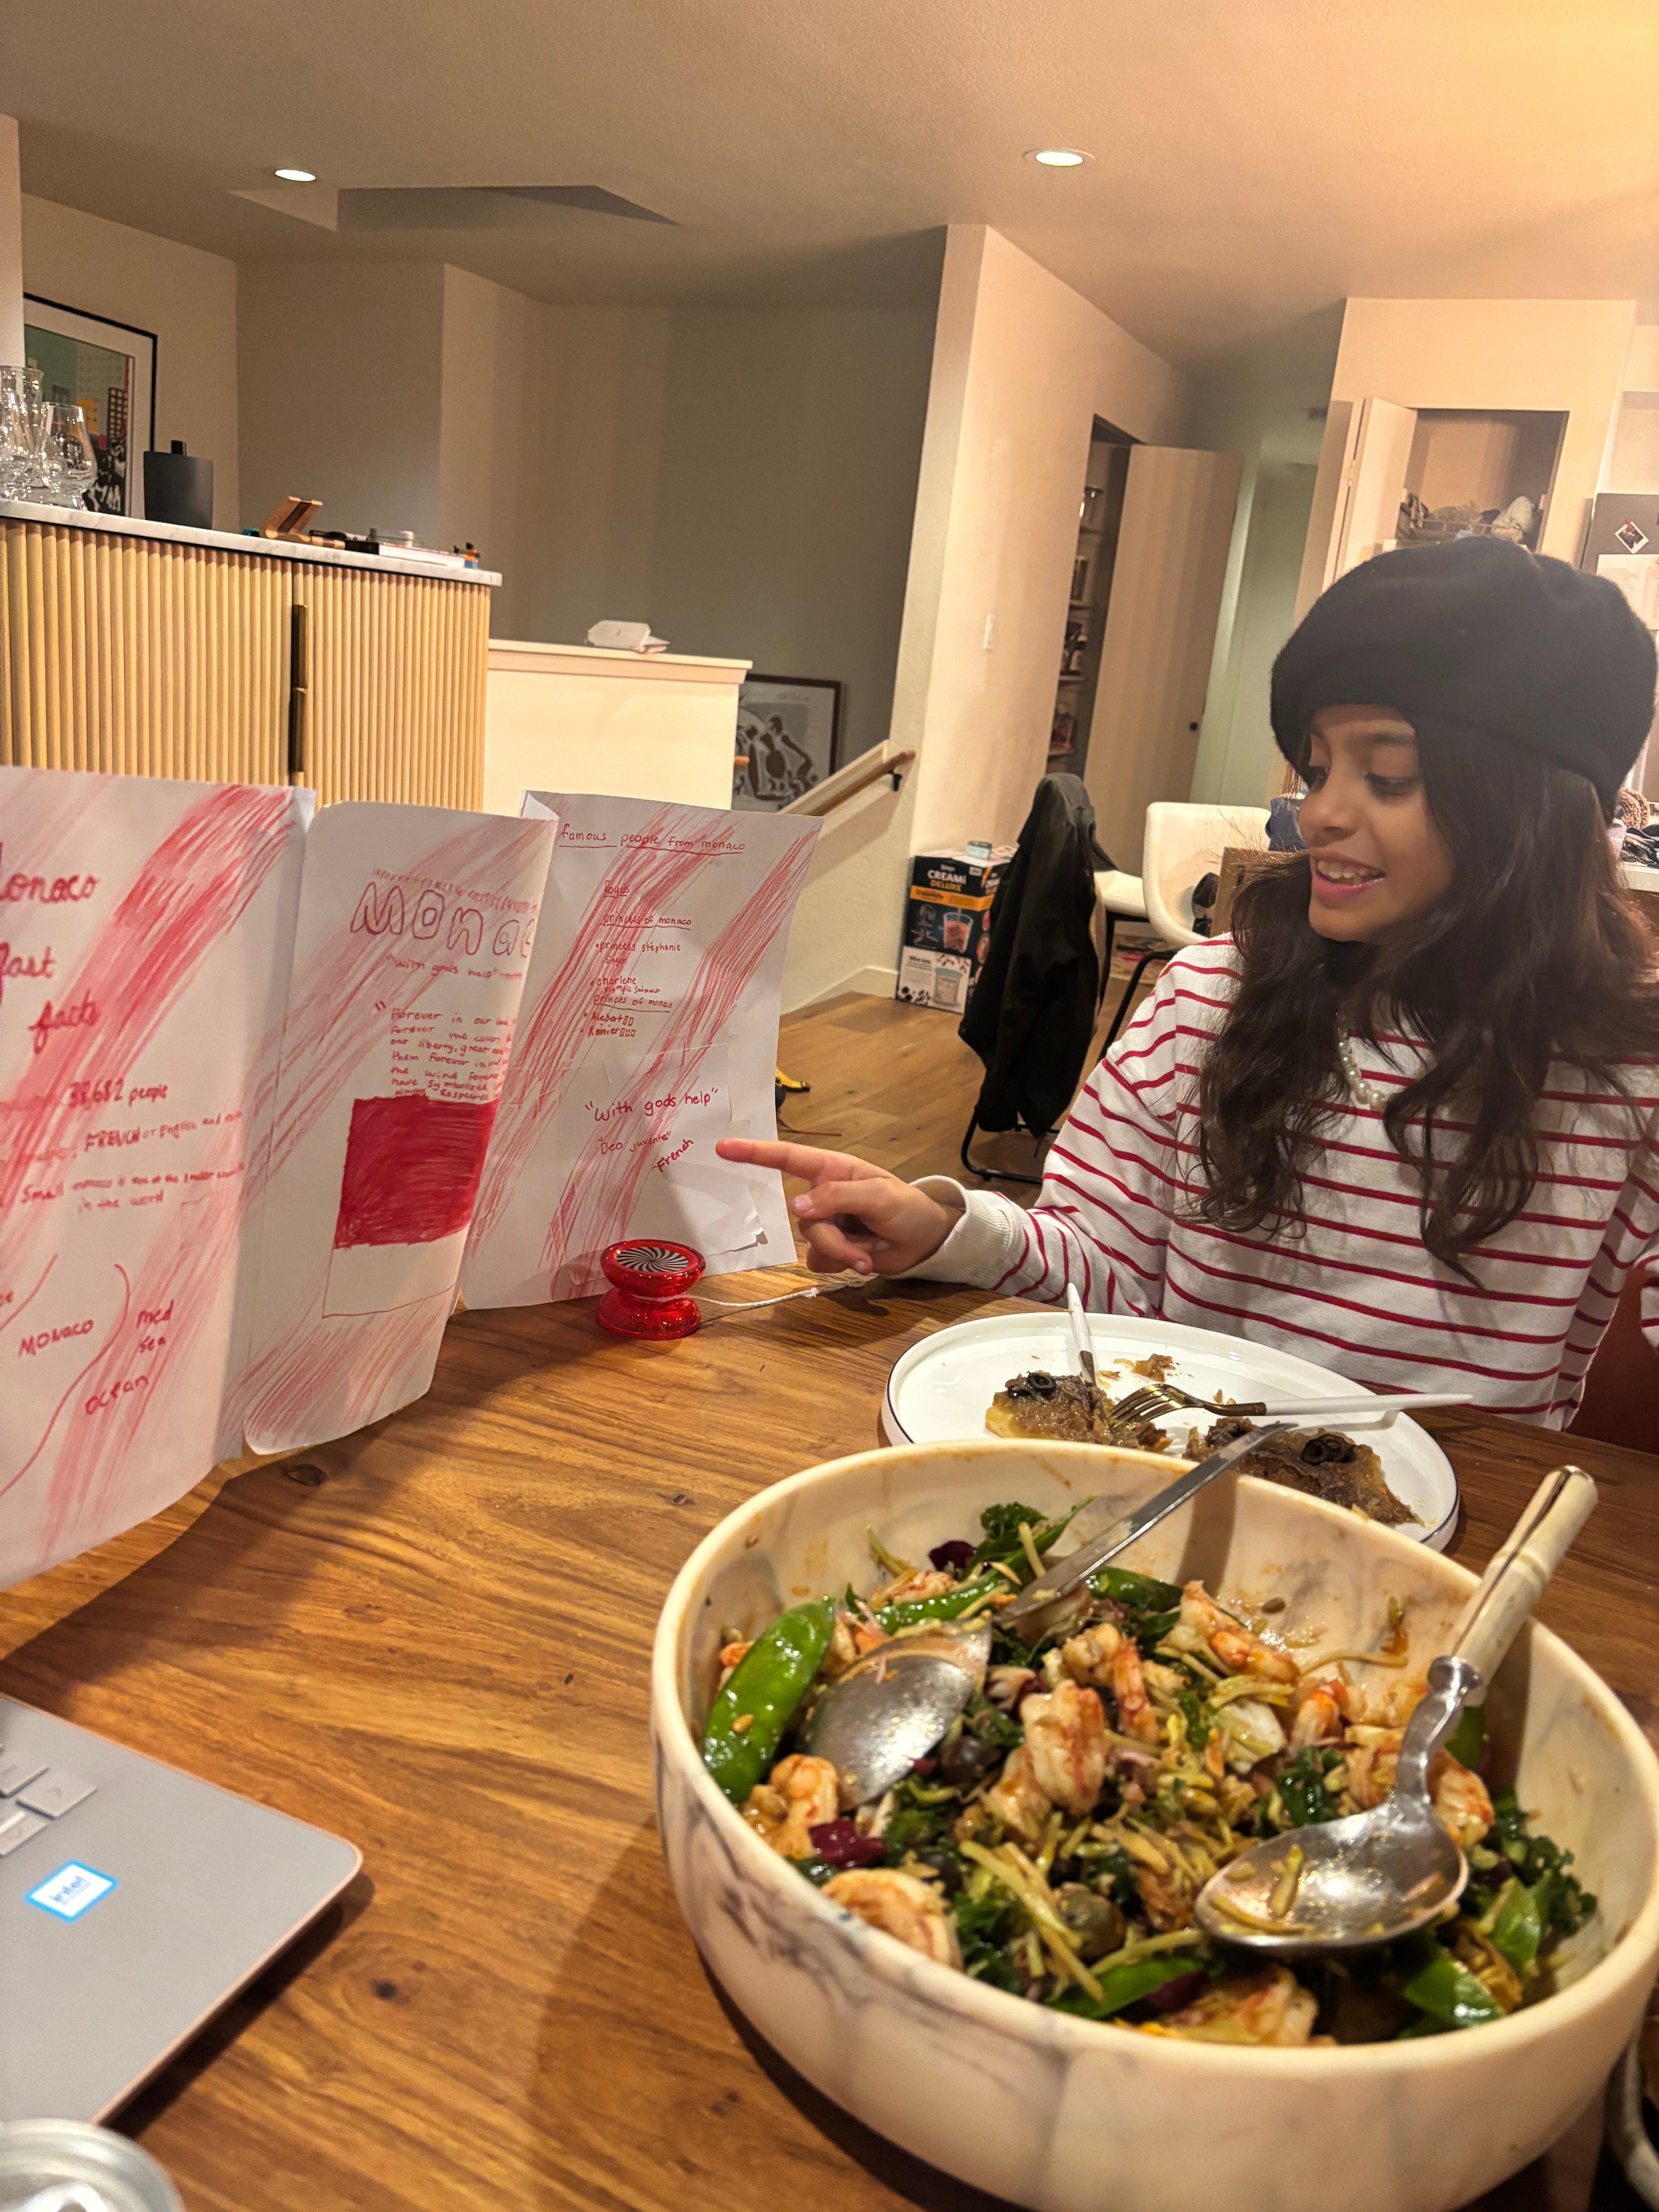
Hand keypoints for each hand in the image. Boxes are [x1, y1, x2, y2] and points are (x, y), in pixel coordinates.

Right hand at [715, 1137, 960, 1274]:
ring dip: (842, 1253)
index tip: (722, 1147)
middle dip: (833, 1239)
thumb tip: (795, 1206)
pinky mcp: (832, 1249)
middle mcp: (822, 1195)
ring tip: (870, 1253)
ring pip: (811, 1243)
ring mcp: (826, 1223)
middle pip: (803, 1219)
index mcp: (831, 1170)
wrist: (926, 1241)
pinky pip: (819, 1262)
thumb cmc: (907, 1207)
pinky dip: (843, 1265)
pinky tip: (865, 1261)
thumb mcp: (879, 1195)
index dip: (753, 1152)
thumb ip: (836, 1196)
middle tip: (862, 1250)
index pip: (785, 1157)